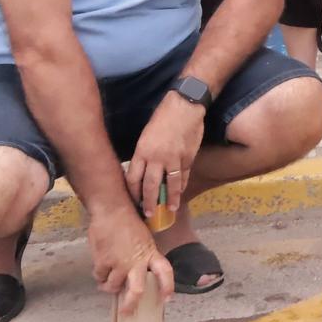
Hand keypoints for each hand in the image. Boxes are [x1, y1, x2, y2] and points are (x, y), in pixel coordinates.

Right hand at [88, 206, 174, 314]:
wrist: (112, 209)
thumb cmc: (128, 223)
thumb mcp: (143, 239)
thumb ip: (141, 257)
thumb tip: (135, 275)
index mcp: (150, 253)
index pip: (165, 272)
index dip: (167, 287)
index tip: (166, 299)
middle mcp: (136, 261)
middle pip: (137, 290)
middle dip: (131, 304)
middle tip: (126, 312)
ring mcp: (119, 263)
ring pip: (113, 286)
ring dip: (108, 286)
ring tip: (107, 280)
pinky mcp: (103, 262)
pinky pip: (99, 277)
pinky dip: (98, 275)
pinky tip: (100, 266)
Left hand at [125, 93, 203, 219]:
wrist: (185, 106)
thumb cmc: (163, 117)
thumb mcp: (146, 135)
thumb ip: (144, 154)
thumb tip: (143, 171)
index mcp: (142, 151)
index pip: (134, 178)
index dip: (133, 193)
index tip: (134, 202)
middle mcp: (157, 157)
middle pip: (151, 186)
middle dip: (149, 203)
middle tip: (149, 215)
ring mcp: (174, 159)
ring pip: (170, 185)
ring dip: (170, 199)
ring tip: (170, 209)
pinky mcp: (188, 157)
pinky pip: (183, 176)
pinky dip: (182, 185)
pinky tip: (180, 192)